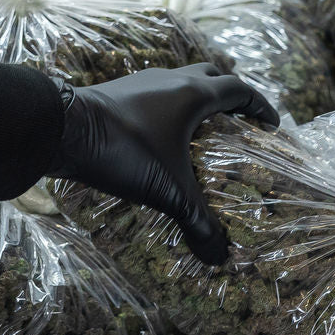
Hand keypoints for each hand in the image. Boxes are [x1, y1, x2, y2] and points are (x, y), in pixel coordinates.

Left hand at [49, 64, 278, 264]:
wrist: (61, 129)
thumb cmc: (125, 150)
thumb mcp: (167, 190)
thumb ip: (197, 221)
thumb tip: (221, 257)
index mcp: (194, 95)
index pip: (240, 90)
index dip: (260, 106)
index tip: (273, 125)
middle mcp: (171, 80)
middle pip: (212, 77)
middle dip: (231, 98)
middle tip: (240, 124)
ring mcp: (141, 83)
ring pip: (180, 83)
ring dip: (197, 102)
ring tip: (202, 133)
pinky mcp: (117, 94)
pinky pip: (155, 95)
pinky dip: (169, 111)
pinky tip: (161, 139)